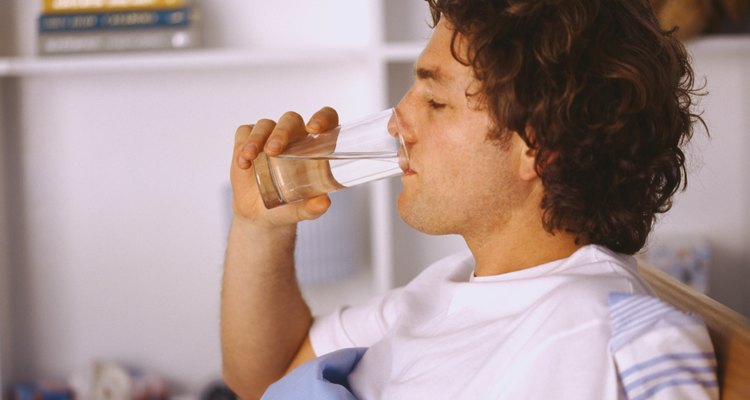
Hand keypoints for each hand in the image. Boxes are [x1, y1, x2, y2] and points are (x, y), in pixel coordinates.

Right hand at [230, 107, 339, 226]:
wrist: (259, 214)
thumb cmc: (287, 207)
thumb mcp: (301, 210)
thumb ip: (313, 208)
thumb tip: (324, 202)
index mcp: (314, 147)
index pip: (326, 119)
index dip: (323, 117)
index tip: (314, 128)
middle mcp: (293, 138)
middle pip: (291, 120)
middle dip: (282, 132)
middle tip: (273, 150)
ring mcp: (269, 137)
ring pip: (266, 124)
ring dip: (257, 138)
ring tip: (250, 156)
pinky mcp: (248, 142)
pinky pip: (245, 133)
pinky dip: (243, 144)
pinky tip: (243, 162)